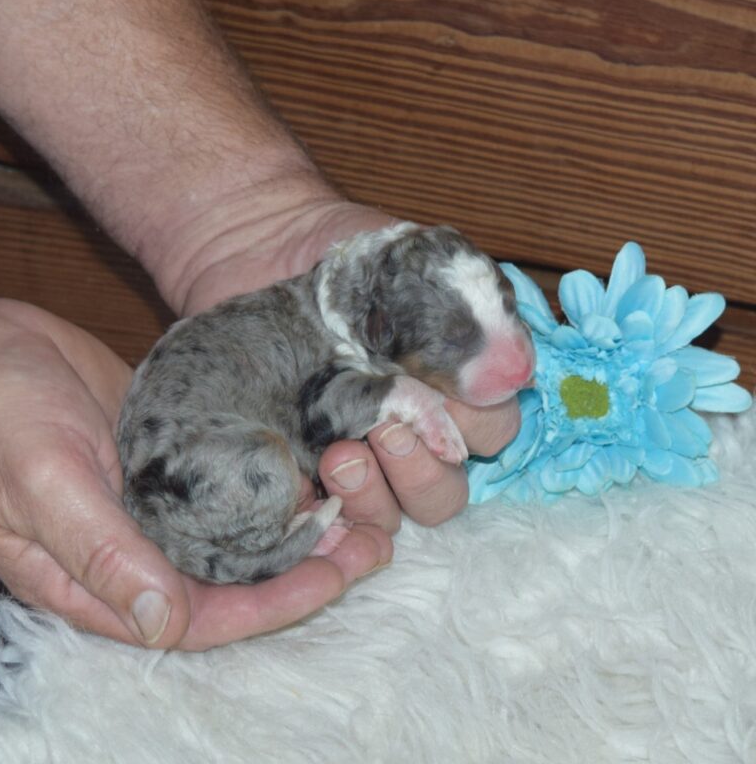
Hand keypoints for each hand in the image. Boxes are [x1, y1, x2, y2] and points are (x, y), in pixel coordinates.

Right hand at [0, 299, 390, 649]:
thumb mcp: (42, 478)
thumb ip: (97, 550)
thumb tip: (163, 625)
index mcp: (99, 578)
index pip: (199, 617)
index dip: (269, 606)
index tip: (331, 580)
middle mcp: (138, 549)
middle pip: (235, 581)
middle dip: (305, 570)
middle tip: (370, 544)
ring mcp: (161, 503)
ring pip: (244, 536)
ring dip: (303, 529)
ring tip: (363, 512)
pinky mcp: (177, 458)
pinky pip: (236, 483)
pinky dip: (280, 485)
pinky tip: (322, 470)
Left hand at [171, 197, 521, 535]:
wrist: (270, 260)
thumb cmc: (354, 266)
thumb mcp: (424, 267)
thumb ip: (471, 310)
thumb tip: (509, 373)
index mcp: (456, 389)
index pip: (493, 431)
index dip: (475, 421)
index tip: (442, 390)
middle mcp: (420, 432)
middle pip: (451, 488)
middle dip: (426, 466)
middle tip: (387, 428)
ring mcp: (370, 460)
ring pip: (405, 512)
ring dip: (382, 490)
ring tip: (340, 453)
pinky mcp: (322, 478)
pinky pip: (352, 520)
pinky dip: (347, 507)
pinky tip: (320, 472)